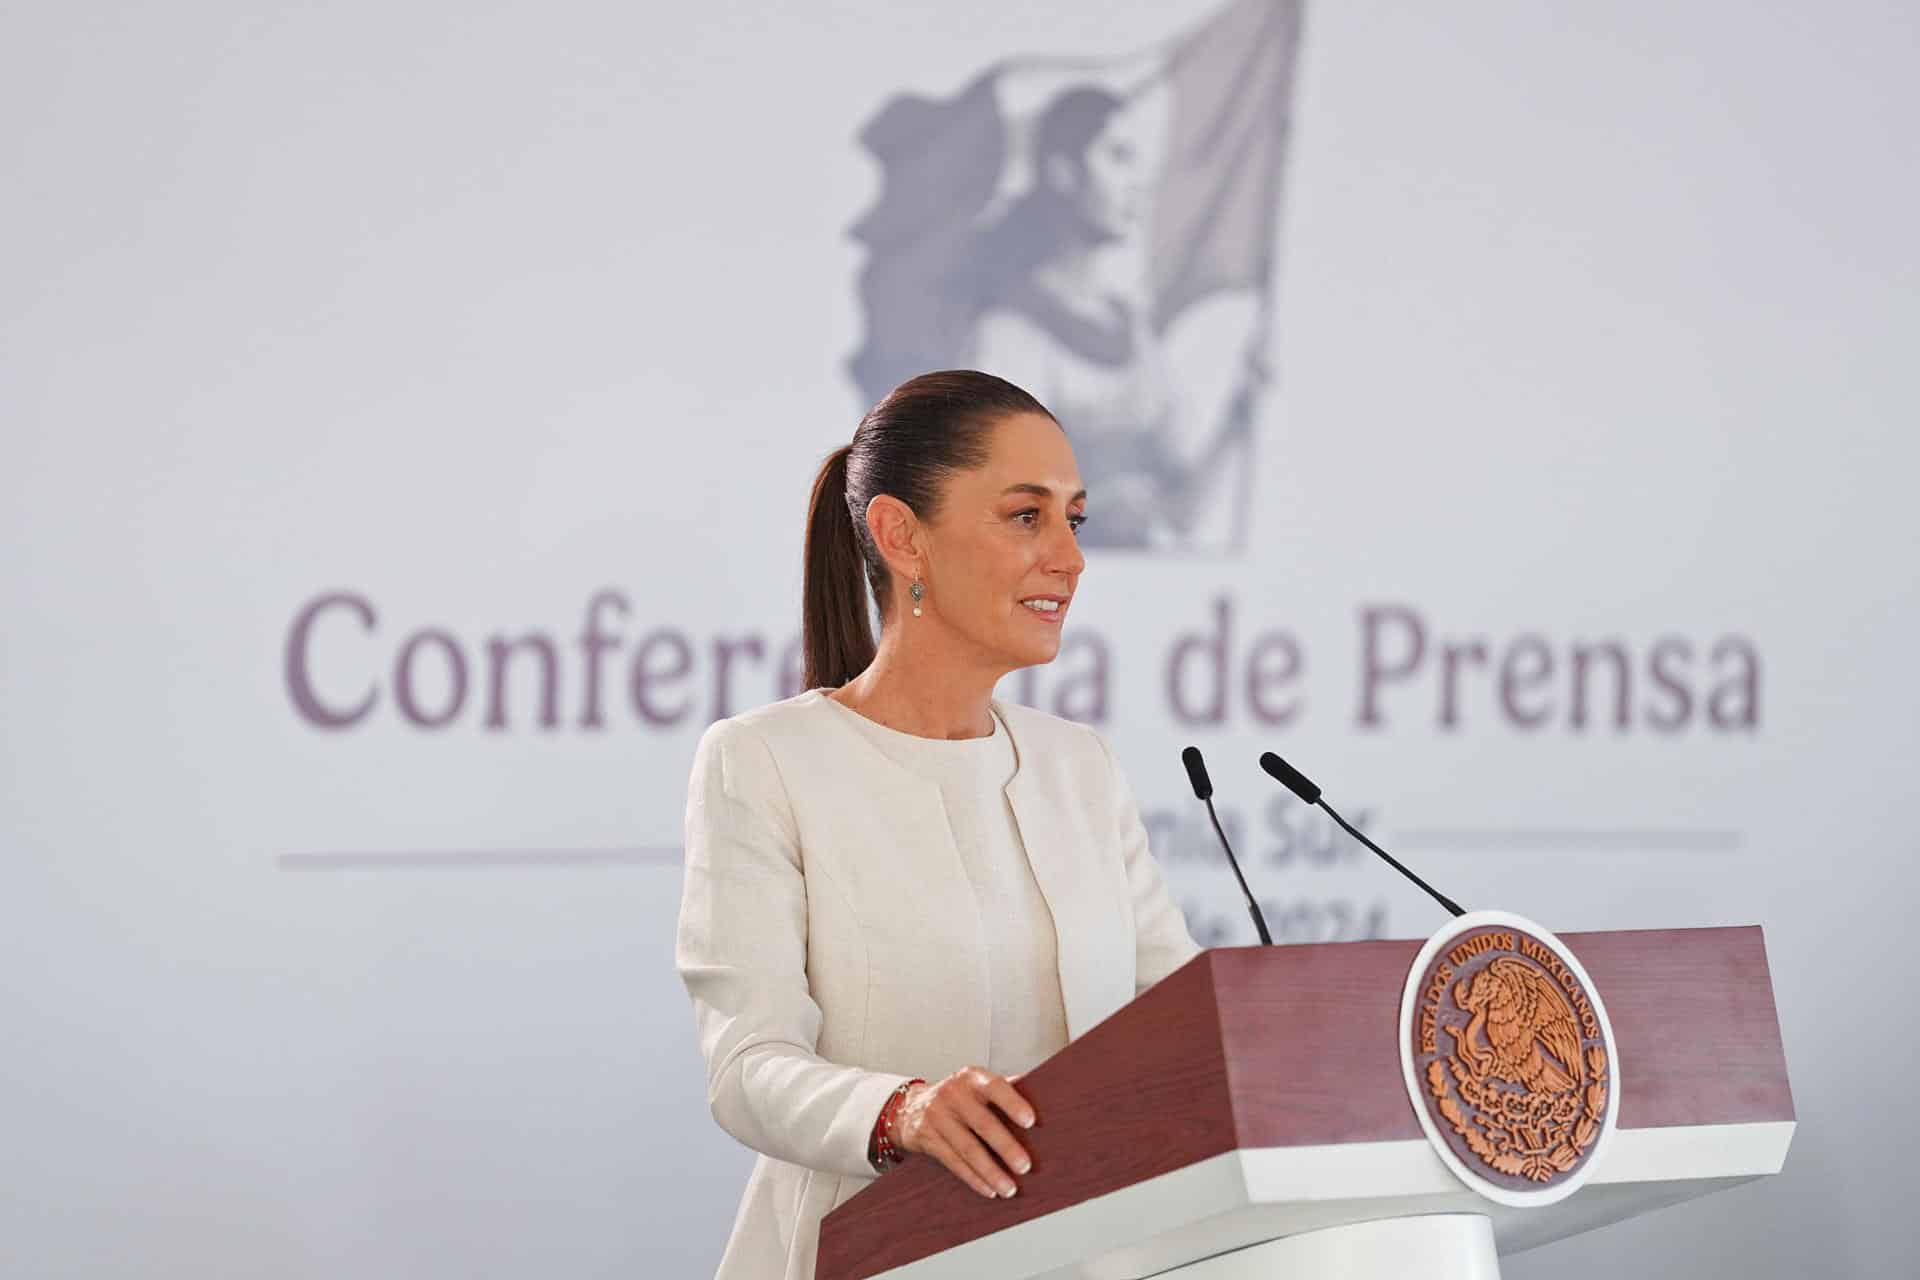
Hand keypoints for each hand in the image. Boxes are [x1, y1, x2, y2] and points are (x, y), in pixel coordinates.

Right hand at [893, 1066, 1035, 1199]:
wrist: (910, 1107)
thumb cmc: (959, 1097)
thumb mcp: (977, 1085)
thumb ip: (1006, 1088)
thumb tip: (1045, 1091)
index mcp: (972, 1078)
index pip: (996, 1087)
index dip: (1013, 1103)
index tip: (1031, 1122)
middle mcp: (953, 1094)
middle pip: (982, 1123)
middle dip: (1005, 1147)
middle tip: (1025, 1167)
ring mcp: (937, 1116)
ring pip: (967, 1149)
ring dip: (991, 1172)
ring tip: (1010, 1189)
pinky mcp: (927, 1139)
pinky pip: (954, 1162)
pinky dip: (973, 1178)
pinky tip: (989, 1190)